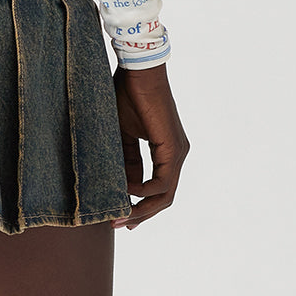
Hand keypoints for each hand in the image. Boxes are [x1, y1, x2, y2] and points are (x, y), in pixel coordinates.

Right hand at [111, 63, 188, 229]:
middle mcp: (176, 154)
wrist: (138, 71)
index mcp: (166, 150)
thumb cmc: (128, 94)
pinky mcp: (173, 148)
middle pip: (163, 197)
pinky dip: (145, 190)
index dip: (138, 204)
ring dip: (143, 208)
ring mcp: (177, 152)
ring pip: (165, 194)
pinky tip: (128, 189)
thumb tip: (124, 184)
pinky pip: (163, 181)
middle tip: (120, 225)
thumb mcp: (122, 133)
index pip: (156, 187)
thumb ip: (126, 159)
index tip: (117, 214)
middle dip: (141, 214)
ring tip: (121, 214)